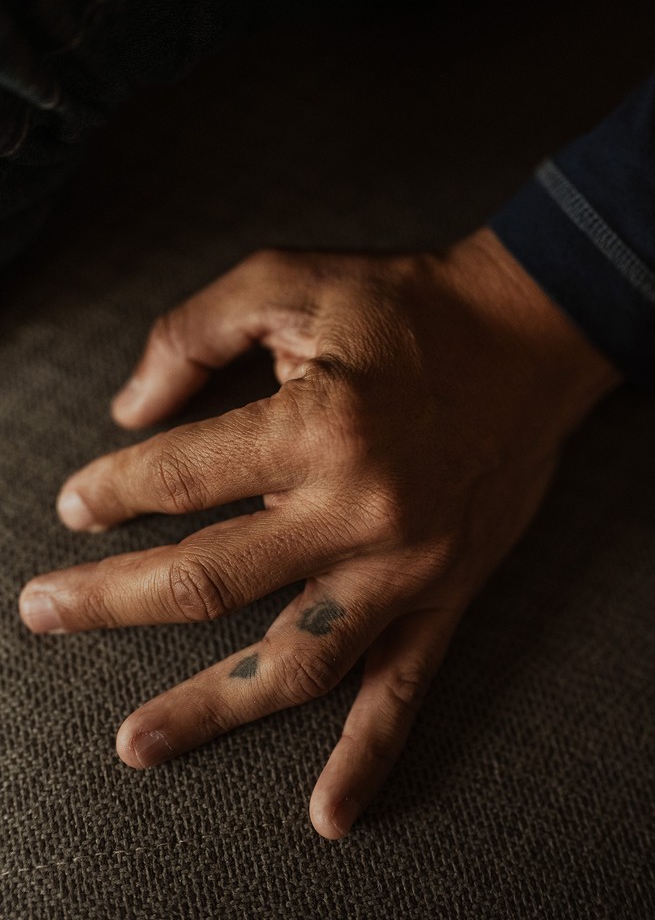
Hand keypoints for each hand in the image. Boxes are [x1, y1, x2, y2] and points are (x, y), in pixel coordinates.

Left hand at [19, 228, 619, 838]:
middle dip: (109, 600)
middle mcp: (358, 512)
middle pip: (208, 578)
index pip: (180, 476)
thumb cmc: (405, 304)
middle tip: (43, 613)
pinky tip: (326, 813)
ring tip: (135, 743)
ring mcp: (404, 568)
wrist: (524, 335)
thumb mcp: (289, 281)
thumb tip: (127, 410)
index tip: (78, 503)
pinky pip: (403, 690)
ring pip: (292, 660)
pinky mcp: (444, 594)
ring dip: (208, 707)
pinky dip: (365, 758)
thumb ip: (193, 334)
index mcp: (317, 427)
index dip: (112, 489)